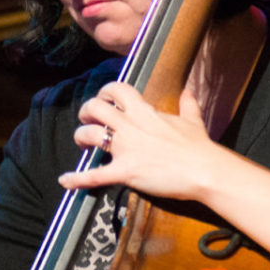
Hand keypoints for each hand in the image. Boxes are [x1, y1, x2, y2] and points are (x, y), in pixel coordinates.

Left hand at [57, 81, 223, 201]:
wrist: (204, 170)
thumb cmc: (199, 147)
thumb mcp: (192, 120)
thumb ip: (187, 104)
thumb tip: (188, 92)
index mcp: (145, 112)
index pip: (117, 89)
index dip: (105, 91)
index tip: (104, 98)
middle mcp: (130, 126)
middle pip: (95, 108)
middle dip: (86, 112)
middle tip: (87, 119)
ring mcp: (125, 149)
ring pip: (89, 134)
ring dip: (81, 137)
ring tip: (81, 143)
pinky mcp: (125, 172)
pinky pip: (95, 175)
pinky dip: (77, 179)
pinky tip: (65, 180)